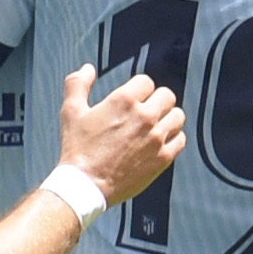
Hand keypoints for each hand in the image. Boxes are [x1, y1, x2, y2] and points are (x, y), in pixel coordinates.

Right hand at [54, 62, 186, 201]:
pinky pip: (181, 139)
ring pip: (178, 116)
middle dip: (156, 101)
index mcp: (124, 100)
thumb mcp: (71, 112)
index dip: (138, 90)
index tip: (132, 101)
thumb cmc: (76, 148)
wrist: (85, 185)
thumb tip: (88, 68)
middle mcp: (145, 116)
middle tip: (145, 113)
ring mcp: (157, 138)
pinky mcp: (163, 157)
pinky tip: (159, 143)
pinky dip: (173, 139)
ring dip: (168, 119)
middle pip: (167, 96)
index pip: (146, 82)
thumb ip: (78, 84)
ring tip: (155, 127)